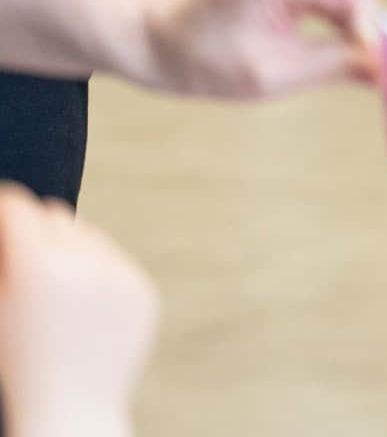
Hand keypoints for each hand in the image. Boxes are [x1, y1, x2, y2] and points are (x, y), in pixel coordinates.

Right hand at [0, 186, 157, 436]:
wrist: (71, 409)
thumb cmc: (17, 362)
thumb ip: (4, 258)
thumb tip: (9, 217)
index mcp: (37, 265)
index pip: (20, 207)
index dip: (6, 208)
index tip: (3, 212)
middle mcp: (84, 261)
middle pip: (56, 215)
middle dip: (37, 229)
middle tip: (25, 258)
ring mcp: (120, 274)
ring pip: (89, 235)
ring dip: (70, 249)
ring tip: (55, 294)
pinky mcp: (143, 289)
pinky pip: (115, 262)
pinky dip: (98, 274)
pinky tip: (82, 310)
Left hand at [138, 0, 383, 97]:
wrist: (164, 39)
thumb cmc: (207, 60)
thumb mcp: (274, 76)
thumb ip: (336, 66)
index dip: (372, 27)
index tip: (383, 68)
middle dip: (363, 28)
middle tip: (367, 72)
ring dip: (352, 23)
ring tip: (337, 59)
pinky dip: (340, 15)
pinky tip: (324, 39)